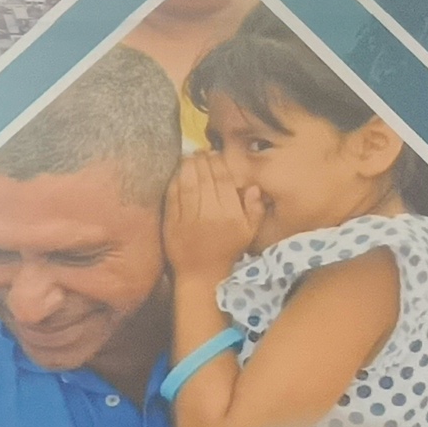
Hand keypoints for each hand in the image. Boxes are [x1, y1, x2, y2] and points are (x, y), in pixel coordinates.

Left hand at [163, 150, 264, 283]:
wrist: (201, 275)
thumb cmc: (227, 251)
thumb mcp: (249, 232)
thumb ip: (255, 209)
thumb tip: (253, 186)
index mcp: (230, 214)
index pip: (223, 181)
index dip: (218, 163)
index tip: (214, 153)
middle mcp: (210, 214)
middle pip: (205, 179)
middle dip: (201, 161)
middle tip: (199, 151)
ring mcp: (189, 219)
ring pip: (187, 186)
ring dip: (187, 168)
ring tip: (188, 157)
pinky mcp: (172, 224)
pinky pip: (172, 198)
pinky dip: (173, 183)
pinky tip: (176, 174)